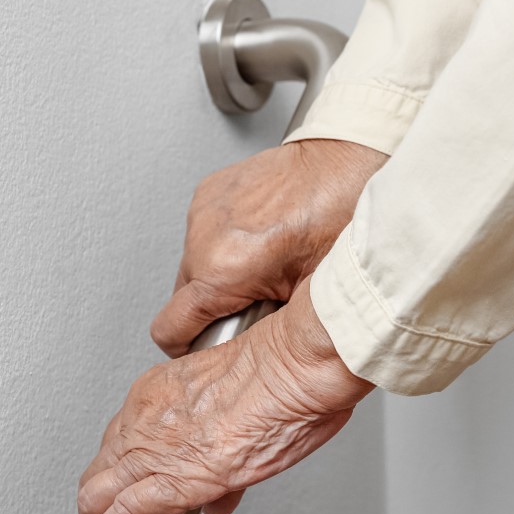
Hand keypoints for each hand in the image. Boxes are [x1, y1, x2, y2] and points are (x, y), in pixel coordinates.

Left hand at [75, 282, 372, 513]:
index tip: (127, 479)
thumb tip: (220, 487)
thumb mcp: (242, 396)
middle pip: (102, 464)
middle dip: (97, 494)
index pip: (125, 436)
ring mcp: (153, 448)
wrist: (293, 368)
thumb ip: (222, 438)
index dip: (123, 464)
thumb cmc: (283, 368)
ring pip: (99, 492)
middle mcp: (148, 416)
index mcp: (161, 390)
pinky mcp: (170, 482)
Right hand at [149, 139, 386, 358]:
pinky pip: (202, 234)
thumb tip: (255, 351)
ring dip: (219, 272)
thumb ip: (271, 328)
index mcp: (225, 269)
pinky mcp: (207, 193)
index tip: (205, 344)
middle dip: (213, 306)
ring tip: (262, 263)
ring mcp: (202, 212)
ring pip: (193, 265)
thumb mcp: (312, 294)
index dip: (187, 347)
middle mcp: (205, 238)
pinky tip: (258, 237)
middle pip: (183, 298)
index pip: (170, 329)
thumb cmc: (339, 215)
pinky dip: (223, 242)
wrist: (344, 161)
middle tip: (255, 299)